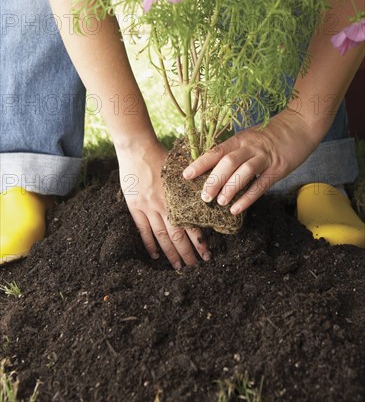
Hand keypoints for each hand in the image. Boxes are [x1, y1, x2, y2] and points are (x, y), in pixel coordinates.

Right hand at [117, 137, 210, 268]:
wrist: (138, 148)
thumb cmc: (162, 155)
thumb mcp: (181, 169)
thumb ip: (190, 186)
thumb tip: (205, 198)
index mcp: (178, 197)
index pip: (191, 225)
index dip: (199, 241)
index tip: (207, 253)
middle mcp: (164, 205)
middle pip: (177, 235)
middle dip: (187, 252)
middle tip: (195, 266)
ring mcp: (148, 206)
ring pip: (161, 235)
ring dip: (171, 253)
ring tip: (178, 266)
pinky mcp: (135, 205)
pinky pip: (142, 229)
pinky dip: (149, 243)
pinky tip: (155, 255)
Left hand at [182, 109, 319, 214]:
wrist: (301, 124)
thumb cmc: (272, 133)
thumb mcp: (250, 137)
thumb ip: (235, 150)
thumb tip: (214, 167)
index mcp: (240, 139)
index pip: (216, 151)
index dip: (201, 163)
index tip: (186, 175)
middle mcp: (250, 147)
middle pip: (227, 163)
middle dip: (213, 180)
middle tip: (203, 197)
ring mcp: (264, 157)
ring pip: (243, 172)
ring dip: (230, 188)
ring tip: (219, 202)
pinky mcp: (278, 168)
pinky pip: (261, 185)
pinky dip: (247, 198)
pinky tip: (237, 208)